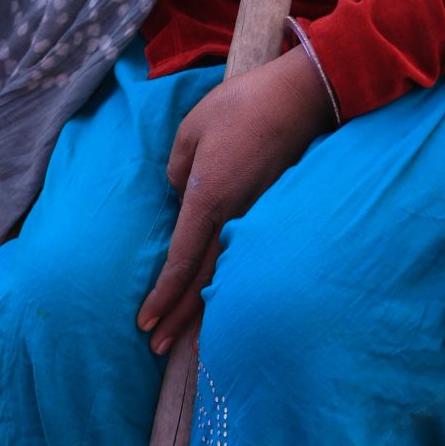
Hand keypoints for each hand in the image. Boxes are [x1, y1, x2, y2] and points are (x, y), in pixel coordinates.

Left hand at [138, 48, 332, 352]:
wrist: (300, 97)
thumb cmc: (241, 106)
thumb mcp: (191, 129)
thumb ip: (176, 169)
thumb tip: (179, 194)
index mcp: (206, 198)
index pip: (180, 261)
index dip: (162, 296)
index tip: (144, 323)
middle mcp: (232, 217)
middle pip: (202, 280)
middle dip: (178, 317)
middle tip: (156, 348)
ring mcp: (255, 216)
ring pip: (224, 273)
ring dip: (202, 307)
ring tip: (185, 338)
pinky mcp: (270, 208)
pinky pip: (241, 255)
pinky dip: (226, 282)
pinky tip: (220, 294)